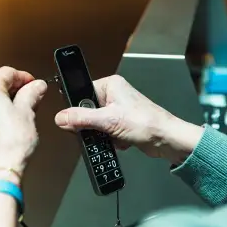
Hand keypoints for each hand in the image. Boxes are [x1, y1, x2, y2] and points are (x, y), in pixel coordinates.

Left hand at [0, 66, 47, 184]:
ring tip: (16, 115)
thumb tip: (37, 86)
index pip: (7, 73)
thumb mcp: (27, 113)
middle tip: (28, 99)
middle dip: (11, 90)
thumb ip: (31, 94)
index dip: (24, 77)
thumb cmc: (10, 145)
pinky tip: (2, 126)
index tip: (33, 84)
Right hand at [54, 75, 202, 163]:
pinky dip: (111, 139)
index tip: (74, 122)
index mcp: (110, 85)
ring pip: (96, 124)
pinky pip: (107, 132)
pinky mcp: (122, 123)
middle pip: (88, 111)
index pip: (82, 93)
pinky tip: (121, 141)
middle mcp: (114, 95)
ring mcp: (118, 110)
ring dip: (103, 134)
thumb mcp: (108, 120)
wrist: (166, 140)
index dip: (77, 109)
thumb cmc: (145, 123)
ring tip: (115, 136)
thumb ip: (81, 118)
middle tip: (100, 131)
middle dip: (93, 126)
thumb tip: (60, 118)